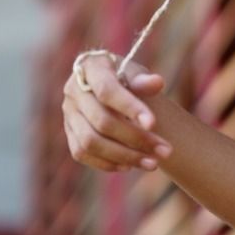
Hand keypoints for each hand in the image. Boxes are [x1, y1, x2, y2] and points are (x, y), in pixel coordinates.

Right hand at [62, 54, 172, 172]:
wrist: (112, 87)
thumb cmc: (127, 77)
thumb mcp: (136, 72)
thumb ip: (143, 80)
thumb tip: (157, 82)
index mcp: (90, 68)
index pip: (107, 91)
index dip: (130, 107)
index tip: (153, 123)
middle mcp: (73, 91)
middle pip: (102, 121)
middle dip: (136, 139)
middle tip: (165, 150)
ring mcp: (69, 114)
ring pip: (91, 142)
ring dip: (124, 156)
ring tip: (153, 163)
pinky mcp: (69, 134)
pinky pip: (82, 154)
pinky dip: (107, 162)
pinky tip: (131, 166)